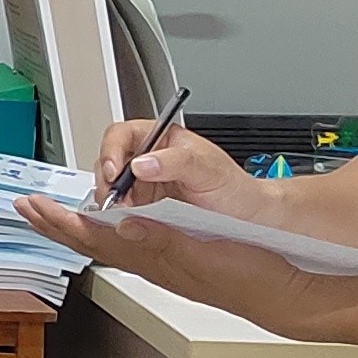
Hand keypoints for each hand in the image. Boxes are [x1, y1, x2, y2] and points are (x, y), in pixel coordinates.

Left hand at [19, 191, 301, 303]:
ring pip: (105, 242)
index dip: (60, 221)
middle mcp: (150, 262)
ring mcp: (161, 264)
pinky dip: (107, 230)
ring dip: (75, 226)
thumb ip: (164, 240)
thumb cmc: (251, 277)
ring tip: (51, 214)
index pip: (94, 237)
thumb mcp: (207, 254)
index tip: (33, 205)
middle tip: (25, 206)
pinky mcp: (176, 261)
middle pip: (90, 241)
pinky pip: (128, 244)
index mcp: (152, 258)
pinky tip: (106, 224)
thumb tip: (123, 225)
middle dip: (55, 223)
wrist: (282, 296)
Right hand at [88, 117, 260, 215]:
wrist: (249, 218)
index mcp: (161, 139)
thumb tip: (142, 164)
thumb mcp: (208, 169)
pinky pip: (123, 210)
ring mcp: (145, 186)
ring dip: (112, 201)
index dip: (111, 151)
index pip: (122, 135)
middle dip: (108, 182)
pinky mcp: (145, 210)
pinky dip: (120, 216)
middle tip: (116, 200)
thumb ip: (176, 161)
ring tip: (124, 213)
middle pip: (109, 162)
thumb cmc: (235, 188)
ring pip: (112, 188)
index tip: (114, 171)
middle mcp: (149, 160)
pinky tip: (129, 222)